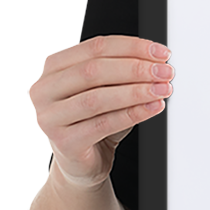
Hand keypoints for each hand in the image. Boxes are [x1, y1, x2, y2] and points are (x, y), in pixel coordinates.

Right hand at [28, 35, 174, 188]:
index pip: (95, 47)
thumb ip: (123, 72)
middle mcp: (44, 90)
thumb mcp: (107, 90)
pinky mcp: (64, 143)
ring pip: (98, 98)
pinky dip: (133, 114)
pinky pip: (103, 124)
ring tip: (163, 89)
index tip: (161, 53)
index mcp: (54, 67)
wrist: (82, 162)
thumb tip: (157, 62)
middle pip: (94, 70)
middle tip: (165, 72)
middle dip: (136, 69)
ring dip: (136, 92)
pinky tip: (153, 108)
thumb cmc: (93, 121)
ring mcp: (49, 117)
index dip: (132, 47)